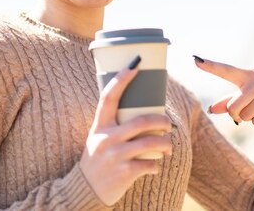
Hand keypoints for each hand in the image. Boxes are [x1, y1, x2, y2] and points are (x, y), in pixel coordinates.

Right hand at [80, 58, 172, 205]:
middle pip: (142, 121)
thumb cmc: (96, 158)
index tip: (136, 64)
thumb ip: (114, 124)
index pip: (109, 96)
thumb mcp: (98, 137)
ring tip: (168, 145)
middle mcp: (106, 138)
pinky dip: (156, 165)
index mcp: (99, 125)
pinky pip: (149, 164)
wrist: (84, 189)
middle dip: (162, 121)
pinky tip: (155, 166)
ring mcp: (115, 156)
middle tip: (168, 123)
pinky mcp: (124, 173)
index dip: (122, 78)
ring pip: (151, 142)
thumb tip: (140, 109)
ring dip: (166, 143)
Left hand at [193, 56, 253, 125]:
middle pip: (233, 107)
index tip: (196, 59)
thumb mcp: (247, 89)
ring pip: (245, 116)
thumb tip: (211, 109)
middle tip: (245, 109)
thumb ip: (228, 99)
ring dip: (249, 118)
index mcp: (246, 75)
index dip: (210, 66)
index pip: (225, 70)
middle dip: (236, 113)